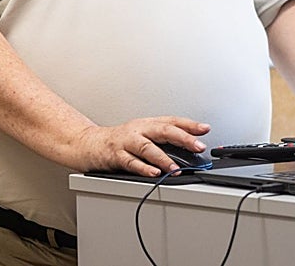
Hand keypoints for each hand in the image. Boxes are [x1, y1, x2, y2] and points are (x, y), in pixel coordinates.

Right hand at [73, 117, 210, 176]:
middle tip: (198, 146)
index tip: (205, 129)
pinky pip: (131, 162)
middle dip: (182, 138)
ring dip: (163, 158)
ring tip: (175, 167)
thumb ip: (162, 141)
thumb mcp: (142, 135)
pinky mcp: (115, 155)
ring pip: (147, 147)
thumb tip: (189, 149)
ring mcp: (126, 142)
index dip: (189, 124)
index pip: (171, 121)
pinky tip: (153, 173)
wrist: (89, 143)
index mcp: (146, 124)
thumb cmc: (119, 141)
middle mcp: (138, 130)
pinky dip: (143, 168)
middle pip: (162, 130)